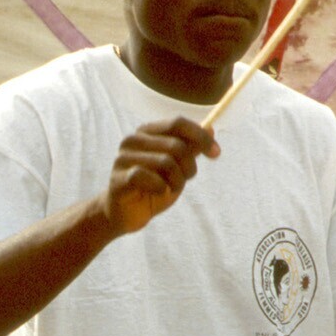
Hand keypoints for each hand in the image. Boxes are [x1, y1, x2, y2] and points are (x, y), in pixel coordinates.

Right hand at [101, 118, 218, 234]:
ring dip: (177, 180)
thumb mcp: (179, 166)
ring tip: (170, 188)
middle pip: (177, 145)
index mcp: (148, 132)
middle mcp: (133, 140)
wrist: (130, 212)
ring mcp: (123, 158)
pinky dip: (161, 188)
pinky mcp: (118, 178)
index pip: (178, 123)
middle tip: (185, 179)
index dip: (201, 137)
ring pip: (166, 162)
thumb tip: (210, 128)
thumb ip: (191, 148)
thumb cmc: (155, 186)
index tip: (216, 153)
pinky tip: (157, 192)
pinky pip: (149, 178)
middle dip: (190, 166)